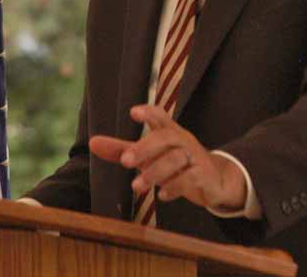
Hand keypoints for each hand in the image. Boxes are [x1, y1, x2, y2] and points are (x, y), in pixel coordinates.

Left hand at [89, 105, 247, 211]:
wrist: (215, 180)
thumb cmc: (176, 163)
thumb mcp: (150, 156)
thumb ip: (122, 150)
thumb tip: (92, 142)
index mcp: (169, 132)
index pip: (160, 116)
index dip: (149, 113)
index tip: (133, 112)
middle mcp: (182, 141)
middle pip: (165, 137)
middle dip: (145, 148)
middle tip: (125, 161)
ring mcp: (195, 157)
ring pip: (176, 159)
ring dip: (155, 172)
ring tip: (136, 186)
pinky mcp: (203, 175)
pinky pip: (190, 178)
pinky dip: (175, 186)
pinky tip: (162, 195)